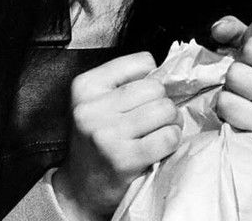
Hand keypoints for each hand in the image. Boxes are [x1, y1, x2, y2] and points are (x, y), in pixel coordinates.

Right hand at [53, 52, 181, 217]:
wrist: (79, 189)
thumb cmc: (95, 140)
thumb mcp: (96, 101)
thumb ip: (124, 82)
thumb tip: (167, 73)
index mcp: (86, 86)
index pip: (142, 61)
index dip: (151, 77)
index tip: (146, 93)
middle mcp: (92, 108)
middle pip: (155, 87)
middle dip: (164, 101)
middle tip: (158, 115)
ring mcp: (107, 133)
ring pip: (165, 110)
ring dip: (172, 121)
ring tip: (161, 129)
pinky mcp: (123, 159)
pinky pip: (167, 137)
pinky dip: (172, 140)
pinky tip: (161, 145)